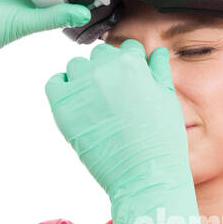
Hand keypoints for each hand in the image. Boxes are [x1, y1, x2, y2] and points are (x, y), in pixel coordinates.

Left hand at [45, 39, 200, 223]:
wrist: (144, 174)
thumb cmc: (161, 141)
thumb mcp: (167, 100)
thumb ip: (159, 71)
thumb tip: (156, 53)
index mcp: (131, 62)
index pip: (126, 48)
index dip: (130, 66)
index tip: (130, 84)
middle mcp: (104, 68)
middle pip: (100, 56)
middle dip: (107, 71)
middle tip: (114, 99)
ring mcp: (81, 86)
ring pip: (76, 67)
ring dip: (84, 79)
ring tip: (96, 105)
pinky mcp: (62, 106)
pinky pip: (55, 83)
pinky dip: (63, 89)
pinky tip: (77, 105)